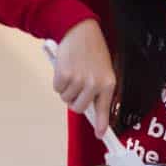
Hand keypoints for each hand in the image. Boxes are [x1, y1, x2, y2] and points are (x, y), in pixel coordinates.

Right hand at [55, 19, 115, 135]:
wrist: (80, 30)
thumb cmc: (92, 51)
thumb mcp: (103, 69)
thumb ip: (98, 89)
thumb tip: (91, 110)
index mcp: (108, 83)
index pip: (104, 109)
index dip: (101, 124)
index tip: (100, 135)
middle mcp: (94, 84)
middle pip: (79, 108)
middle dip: (74, 101)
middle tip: (76, 87)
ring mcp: (79, 80)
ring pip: (66, 98)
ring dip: (66, 89)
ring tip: (72, 72)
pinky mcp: (64, 75)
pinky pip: (57, 89)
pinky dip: (58, 81)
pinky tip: (65, 68)